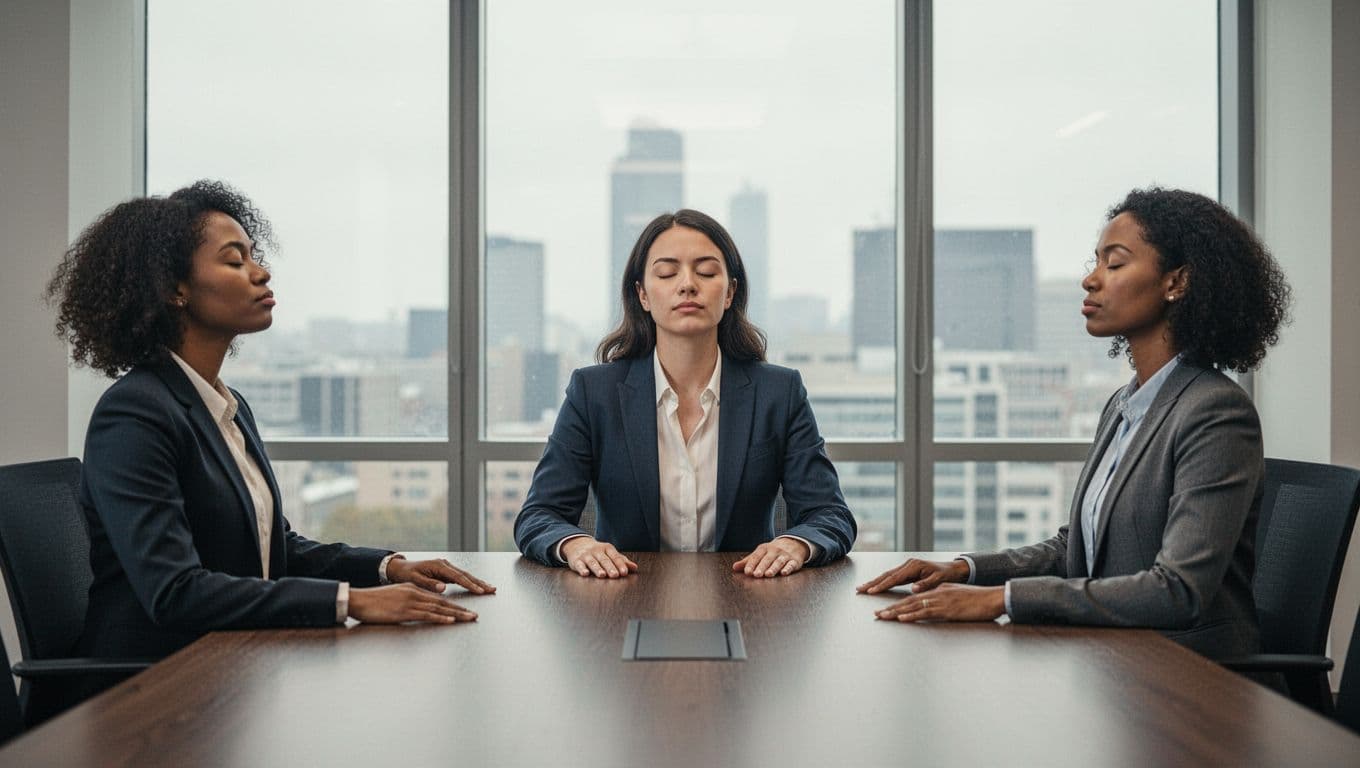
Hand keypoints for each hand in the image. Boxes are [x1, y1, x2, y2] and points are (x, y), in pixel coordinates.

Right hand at [349, 584, 478, 623]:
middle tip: (475, 615)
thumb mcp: (395, 599)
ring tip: (469, 619)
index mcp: (414, 590)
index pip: (438, 598)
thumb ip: (409, 603)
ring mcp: (410, 602)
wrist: (358, 600)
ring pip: (438, 608)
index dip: (454, 605)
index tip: (466, 611)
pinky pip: (426, 615)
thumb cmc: (373, 602)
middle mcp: (415, 593)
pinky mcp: (404, 611)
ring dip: (456, 614)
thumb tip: (419, 611)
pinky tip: (450, 620)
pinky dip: (440, 618)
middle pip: (443, 602)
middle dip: (461, 610)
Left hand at [387, 557, 495, 594]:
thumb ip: (429, 584)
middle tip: (492, 589)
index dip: (470, 584)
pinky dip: (471, 582)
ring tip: (490, 588)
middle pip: (466, 574)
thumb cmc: (406, 574)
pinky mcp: (446, 571)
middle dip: (480, 582)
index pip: (458, 576)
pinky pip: (461, 577)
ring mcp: (446, 567)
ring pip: (465, 575)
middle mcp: (445, 564)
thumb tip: (443, 587)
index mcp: (438, 565)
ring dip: (478, 582)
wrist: (400, 568)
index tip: (479, 591)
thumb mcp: (414, 580)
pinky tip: (478, 586)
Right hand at [561, 537, 638, 577]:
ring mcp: (586, 555)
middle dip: (610, 567)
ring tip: (602, 575)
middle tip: (615, 575)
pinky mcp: (576, 560)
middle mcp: (597, 550)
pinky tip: (585, 573)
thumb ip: (621, 561)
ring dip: (597, 568)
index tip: (624, 572)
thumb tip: (635, 568)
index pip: (615, 556)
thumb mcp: (609, 553)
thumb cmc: (597, 552)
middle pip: (604, 560)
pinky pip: (579, 565)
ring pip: (592, 562)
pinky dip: (582, 569)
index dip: (620, 564)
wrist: (577, 544)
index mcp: (607, 548)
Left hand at [733, 537, 809, 577]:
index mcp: (764, 549)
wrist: (793, 543)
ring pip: (778, 562)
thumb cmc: (772, 551)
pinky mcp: (794, 561)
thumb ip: (748, 561)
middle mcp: (774, 551)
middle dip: (761, 567)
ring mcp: (785, 555)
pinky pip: (791, 564)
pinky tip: (784, 573)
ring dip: (773, 568)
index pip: (756, 556)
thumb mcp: (760, 553)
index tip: (747, 572)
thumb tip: (734, 567)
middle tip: (756, 575)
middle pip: (767, 559)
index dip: (751, 564)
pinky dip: (788, 568)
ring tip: (768, 574)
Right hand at [856, 557, 968, 593]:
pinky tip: (876, 585)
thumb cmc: (947, 575)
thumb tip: (914, 589)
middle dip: (873, 582)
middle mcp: (908, 565)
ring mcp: (907, 567)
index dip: (882, 585)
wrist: (953, 569)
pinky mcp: (907, 571)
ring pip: (887, 575)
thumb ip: (925, 584)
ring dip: (875, 582)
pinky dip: (882, 581)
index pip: (894, 577)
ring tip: (863, 588)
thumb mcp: (939, 580)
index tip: (872, 591)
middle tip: (860, 589)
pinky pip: (892, 577)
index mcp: (914, 566)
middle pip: (887, 575)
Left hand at [873, 583, 1005, 622]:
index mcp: (938, 590)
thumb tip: (933, 606)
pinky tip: (902, 618)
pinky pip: (926, 612)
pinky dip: (912, 615)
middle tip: (875, 613)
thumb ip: (944, 599)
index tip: (885, 610)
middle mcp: (936, 593)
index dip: (898, 604)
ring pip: (913, 606)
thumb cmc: (979, 600)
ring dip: (896, 612)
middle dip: (890, 607)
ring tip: (882, 616)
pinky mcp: (947, 609)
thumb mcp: (957, 596)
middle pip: (908, 600)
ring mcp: (941, 601)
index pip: (913, 597)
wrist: (993, 598)